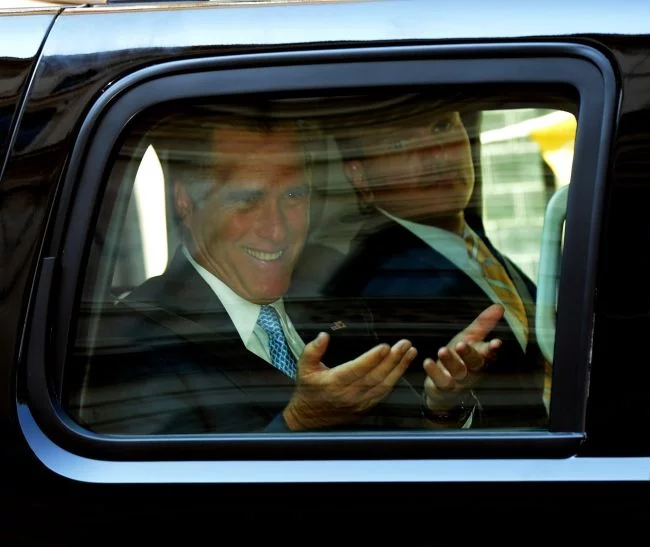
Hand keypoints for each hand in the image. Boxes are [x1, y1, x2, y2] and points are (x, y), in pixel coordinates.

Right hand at [283, 332, 417, 430]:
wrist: (308, 419)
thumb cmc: (308, 390)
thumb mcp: (303, 368)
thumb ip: (312, 351)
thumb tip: (323, 336)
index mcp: (333, 383)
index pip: (356, 370)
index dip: (371, 359)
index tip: (385, 347)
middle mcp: (348, 394)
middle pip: (375, 377)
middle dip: (392, 360)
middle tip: (405, 345)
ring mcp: (359, 402)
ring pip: (383, 386)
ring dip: (399, 368)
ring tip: (410, 353)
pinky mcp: (365, 407)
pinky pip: (383, 393)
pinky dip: (395, 380)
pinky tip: (402, 367)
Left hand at [422, 303, 503, 418]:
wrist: (444, 388)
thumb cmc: (460, 358)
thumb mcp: (470, 338)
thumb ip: (483, 324)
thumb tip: (499, 306)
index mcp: (480, 358)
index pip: (489, 353)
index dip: (492, 349)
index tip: (496, 342)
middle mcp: (472, 371)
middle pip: (474, 363)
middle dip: (469, 354)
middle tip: (461, 344)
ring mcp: (458, 381)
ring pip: (458, 372)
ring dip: (450, 361)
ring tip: (442, 351)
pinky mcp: (443, 387)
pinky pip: (440, 381)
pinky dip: (434, 372)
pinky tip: (427, 362)